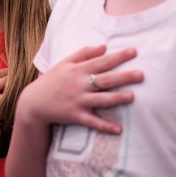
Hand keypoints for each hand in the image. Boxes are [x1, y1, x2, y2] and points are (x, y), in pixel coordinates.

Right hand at [19, 45, 142, 133]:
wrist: (34, 102)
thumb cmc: (51, 80)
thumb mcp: (64, 63)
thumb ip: (83, 53)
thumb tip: (103, 46)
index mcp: (78, 70)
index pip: (102, 61)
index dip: (118, 56)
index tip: (134, 52)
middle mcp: (79, 84)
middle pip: (105, 79)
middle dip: (124, 77)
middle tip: (141, 75)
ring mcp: (78, 101)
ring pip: (101, 100)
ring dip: (117, 99)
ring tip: (132, 97)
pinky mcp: (76, 116)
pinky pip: (93, 122)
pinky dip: (105, 126)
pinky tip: (119, 129)